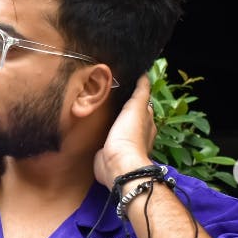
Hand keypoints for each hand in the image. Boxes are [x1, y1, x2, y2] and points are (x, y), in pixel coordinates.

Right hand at [94, 74, 156, 189]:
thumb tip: (145, 74)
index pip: (142, 105)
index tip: (123, 85)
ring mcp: (121, 144)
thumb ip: (141, 91)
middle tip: (106, 94)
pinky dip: (100, 132)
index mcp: (147, 123)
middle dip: (120, 107)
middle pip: (128, 116)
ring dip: (109, 120)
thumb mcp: (137, 107)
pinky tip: (91, 126)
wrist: (116, 163)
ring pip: (116, 127)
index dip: (135, 95)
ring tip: (96, 107)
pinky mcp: (107, 151)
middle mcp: (136, 133)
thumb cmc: (129, 135)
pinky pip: (104, 138)